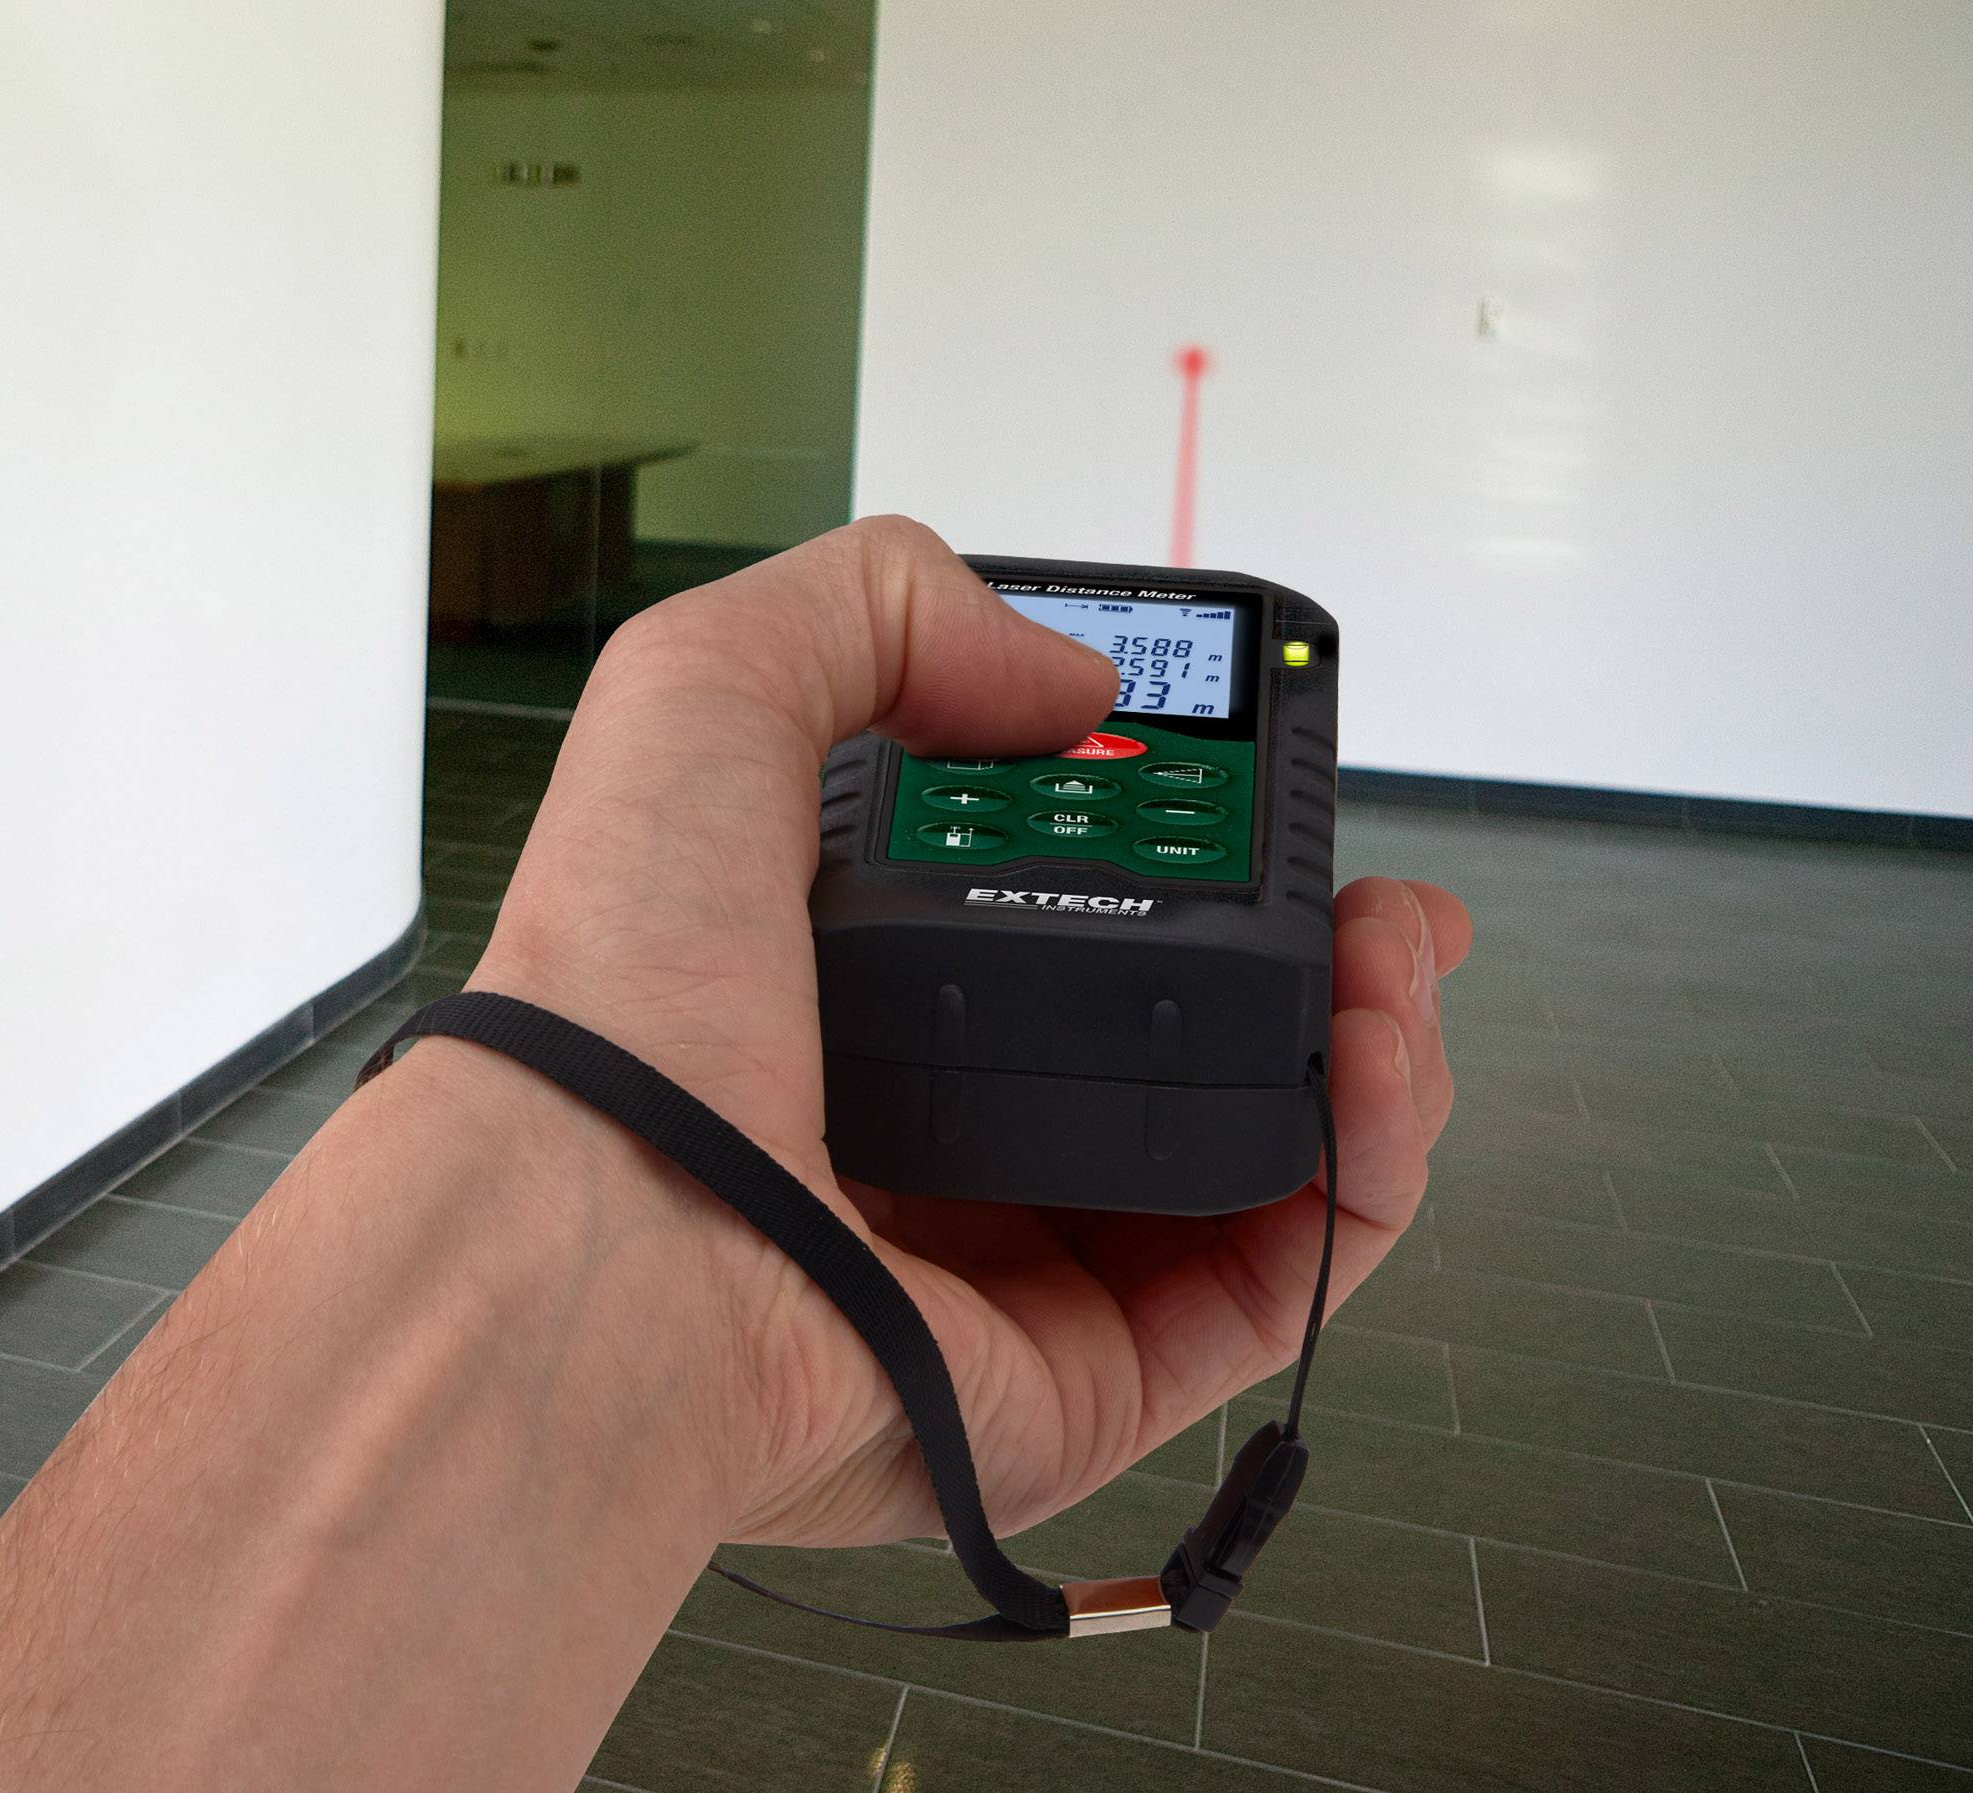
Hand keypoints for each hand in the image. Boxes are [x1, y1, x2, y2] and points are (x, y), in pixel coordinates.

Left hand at [464, 515, 1466, 1548]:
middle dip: (1310, 946)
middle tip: (1366, 896)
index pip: (1061, 895)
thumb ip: (881, 609)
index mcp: (856, 973)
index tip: (1253, 780)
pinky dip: (1364, 1181)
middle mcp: (942, 1109)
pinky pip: (1273, 1283)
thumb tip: (1064, 679)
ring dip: (1364, 1046)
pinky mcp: (1082, 1375)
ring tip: (1388, 972)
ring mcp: (1017, 1246)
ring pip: (1257, 1152)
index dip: (1179, 835)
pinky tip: (1372, 1074)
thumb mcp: (708, 692)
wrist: (596, 1232)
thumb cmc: (613, 986)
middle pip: (1183, 1026)